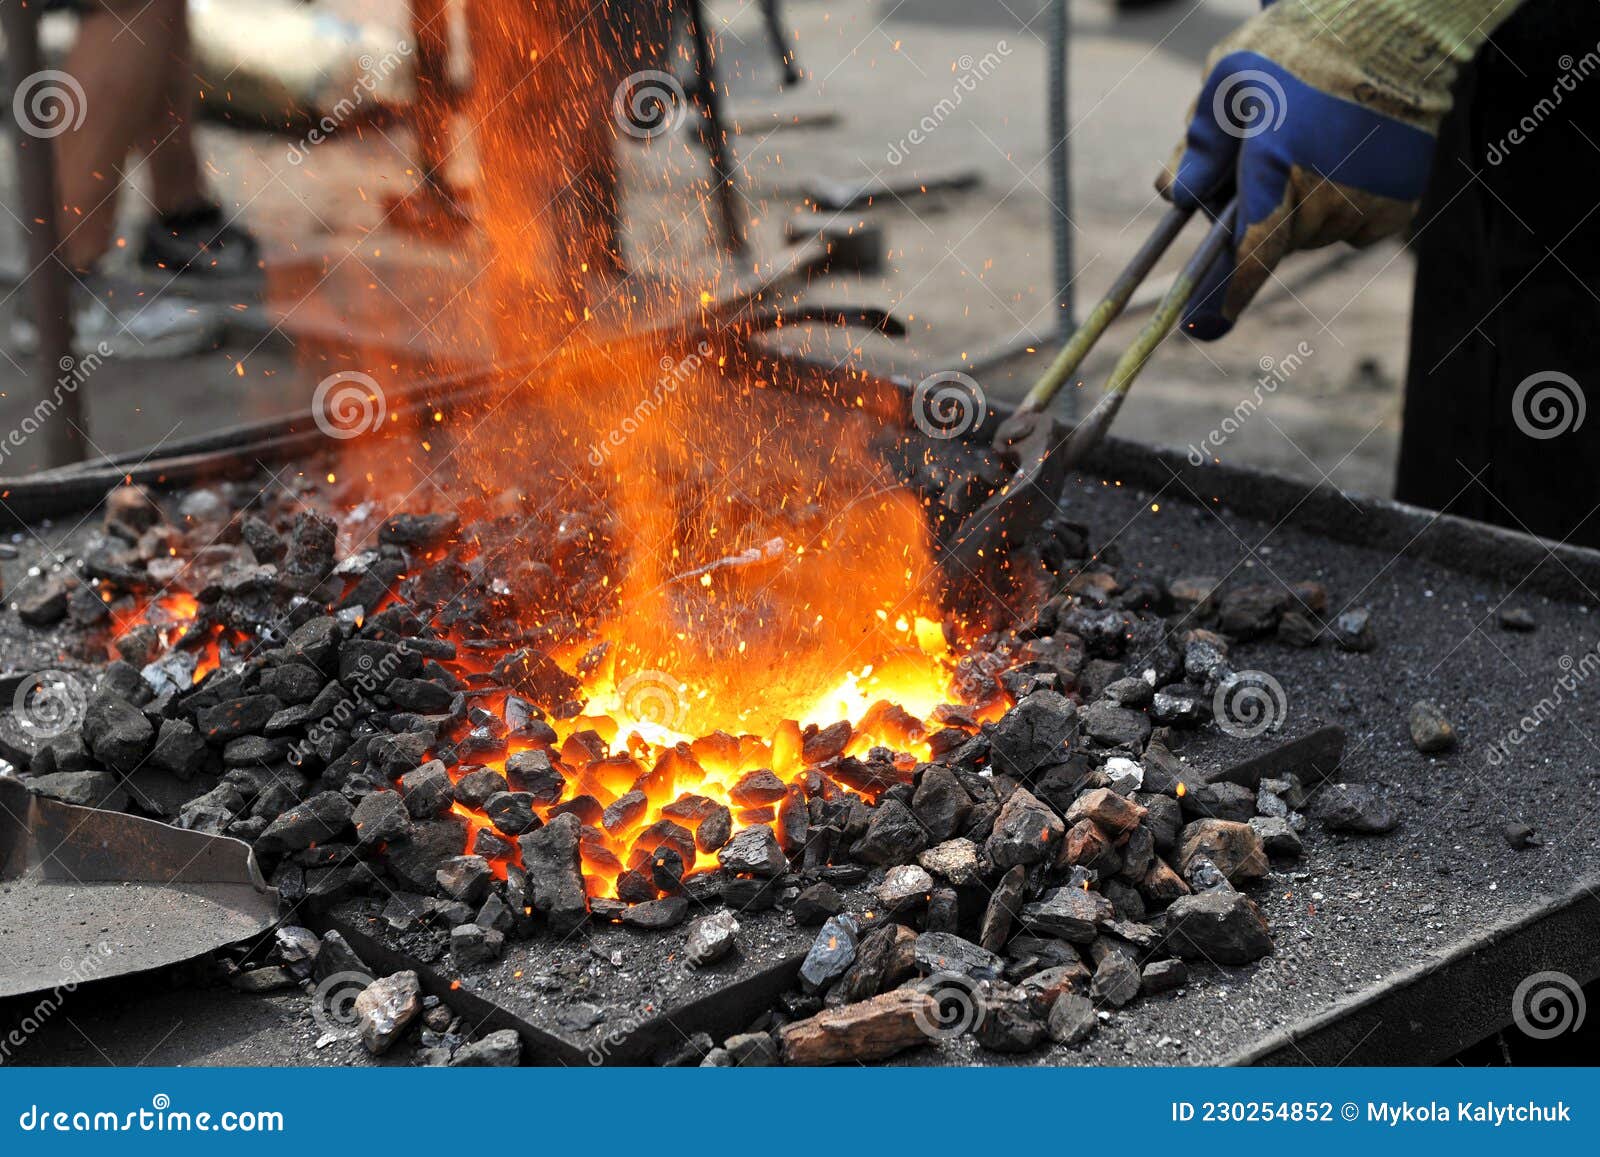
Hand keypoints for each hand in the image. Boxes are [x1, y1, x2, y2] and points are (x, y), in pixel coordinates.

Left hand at [1157, 0, 1524, 338]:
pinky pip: (1351, 229)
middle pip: (1274, 240)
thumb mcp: (1230, 80)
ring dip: (1300, 209)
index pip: (1250, 254)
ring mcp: (1364, 207)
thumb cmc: (1302, 48)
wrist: (1397, 29)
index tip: (1205, 327)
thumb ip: (1199, 145)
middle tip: (1264, 164)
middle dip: (1260, 217)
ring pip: (1312, 236)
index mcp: (1277, 167)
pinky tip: (1343, 161)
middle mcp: (1324, 197)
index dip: (1226, 294)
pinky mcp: (1397, 209)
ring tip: (1309, 149)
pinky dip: (1339, 207)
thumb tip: (1175, 198)